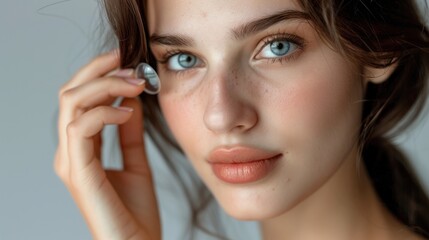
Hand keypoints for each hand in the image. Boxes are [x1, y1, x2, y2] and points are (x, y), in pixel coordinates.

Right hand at [54, 51, 160, 239]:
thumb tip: (129, 99)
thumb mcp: (136, 160)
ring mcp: (71, 162)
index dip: (101, 73)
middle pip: (70, 93)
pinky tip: (128, 111)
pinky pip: (80, 128)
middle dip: (100, 71)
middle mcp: (70, 152)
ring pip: (71, 103)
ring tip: (136, 83)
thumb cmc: (136, 211)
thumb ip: (129, 132)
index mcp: (82, 148)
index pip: (80, 98)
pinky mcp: (78, 173)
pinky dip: (104, 112)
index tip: (129, 59)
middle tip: (132, 63)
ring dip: (105, 85)